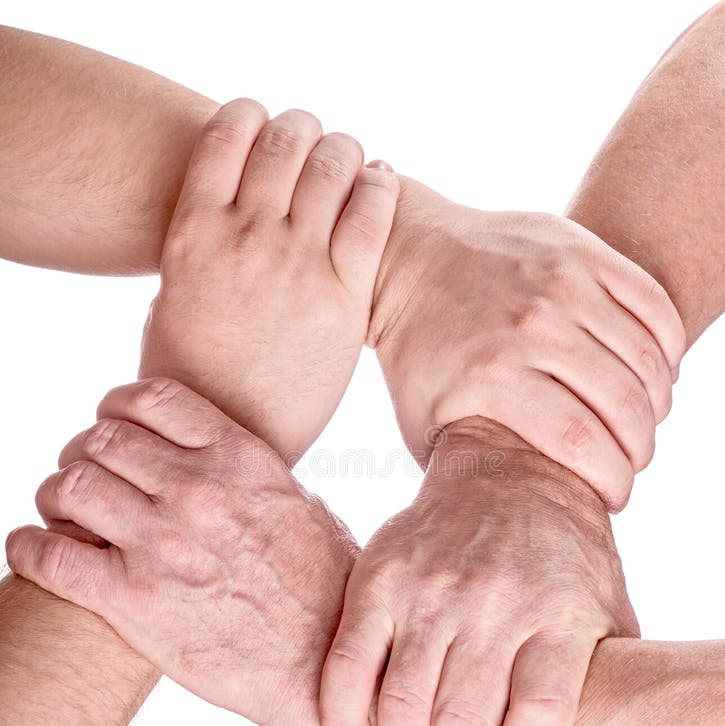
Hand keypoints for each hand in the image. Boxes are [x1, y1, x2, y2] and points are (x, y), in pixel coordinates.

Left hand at [6, 379, 356, 725]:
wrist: (326, 661)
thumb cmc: (324, 585)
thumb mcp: (297, 504)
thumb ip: (243, 475)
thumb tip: (203, 460)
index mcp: (240, 460)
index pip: (150, 398)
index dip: (116, 407)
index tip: (112, 427)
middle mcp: (198, 491)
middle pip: (101, 440)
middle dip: (82, 453)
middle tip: (85, 477)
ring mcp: (163, 544)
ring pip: (68, 486)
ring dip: (54, 496)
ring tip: (63, 515)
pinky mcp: (135, 602)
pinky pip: (48, 556)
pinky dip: (26, 547)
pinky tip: (31, 549)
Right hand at [142, 99, 398, 456]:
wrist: (230, 434)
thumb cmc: (194, 375)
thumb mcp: (170, 301)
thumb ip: (198, 251)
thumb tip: (221, 222)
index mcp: (193, 232)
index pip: (227, 132)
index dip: (252, 116)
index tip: (264, 126)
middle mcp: (246, 236)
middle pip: (286, 139)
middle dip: (302, 130)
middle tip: (312, 144)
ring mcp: (296, 263)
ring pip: (332, 164)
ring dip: (342, 150)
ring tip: (346, 161)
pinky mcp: (342, 296)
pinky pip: (371, 214)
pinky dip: (378, 184)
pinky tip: (378, 182)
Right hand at [319, 417, 637, 725]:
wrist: (509, 471)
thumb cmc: (562, 557)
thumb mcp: (608, 609)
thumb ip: (607, 677)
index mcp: (560, 614)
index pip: (540, 715)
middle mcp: (495, 602)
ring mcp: (431, 589)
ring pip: (400, 708)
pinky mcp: (380, 578)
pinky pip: (346, 666)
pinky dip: (343, 725)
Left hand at [369, 179, 685, 509]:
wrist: (408, 259)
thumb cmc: (417, 353)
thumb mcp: (421, 421)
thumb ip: (466, 466)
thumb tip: (509, 508)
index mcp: (491, 374)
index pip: (582, 443)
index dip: (614, 479)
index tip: (616, 496)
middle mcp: (531, 325)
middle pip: (624, 403)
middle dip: (641, 448)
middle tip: (633, 462)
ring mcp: (560, 281)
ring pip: (646, 357)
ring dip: (657, 402)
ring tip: (643, 422)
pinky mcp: (580, 249)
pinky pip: (654, 304)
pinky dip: (668, 347)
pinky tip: (655, 374)